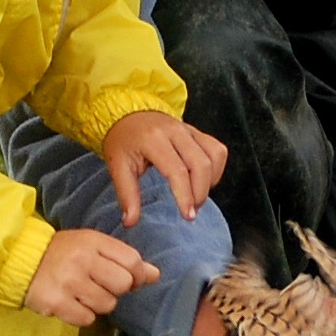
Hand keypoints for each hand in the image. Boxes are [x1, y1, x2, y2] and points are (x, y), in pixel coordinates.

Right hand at [21, 228, 160, 326]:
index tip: (128, 280)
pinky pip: (87, 319)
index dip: (136, 276)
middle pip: (122, 284)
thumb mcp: (92, 247)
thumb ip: (123, 259)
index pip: (132, 261)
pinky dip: (81, 316)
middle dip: (116, 290)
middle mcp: (82, 259)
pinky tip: (70, 303)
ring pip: (107, 305)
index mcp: (93, 241)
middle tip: (98, 286)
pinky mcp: (56, 303)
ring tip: (81, 294)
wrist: (19, 261)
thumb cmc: (62, 254)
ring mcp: (68, 281)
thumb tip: (155, 275)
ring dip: (97, 304)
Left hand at [102, 110, 228, 227]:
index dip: (185, 195)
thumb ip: (127, 195)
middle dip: (200, 193)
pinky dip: (216, 168)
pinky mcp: (197, 131)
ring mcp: (188, 129)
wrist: (127, 113)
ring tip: (197, 196)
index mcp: (153, 139)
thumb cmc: (122, 141)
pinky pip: (217, 149)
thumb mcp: (117, 167)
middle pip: (201, 164)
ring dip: (210, 181)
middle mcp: (174, 131)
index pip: (177, 170)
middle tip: (191, 211)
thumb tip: (130, 222)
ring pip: (214, 155)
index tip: (187, 216)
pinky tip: (204, 180)